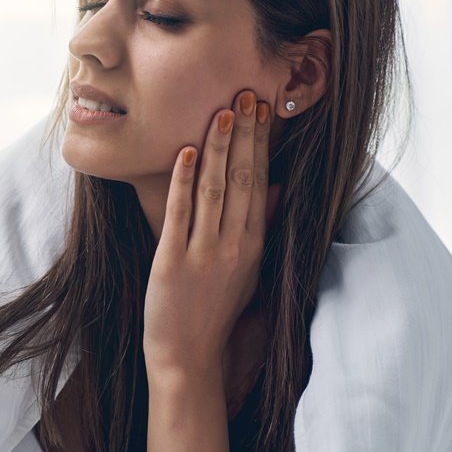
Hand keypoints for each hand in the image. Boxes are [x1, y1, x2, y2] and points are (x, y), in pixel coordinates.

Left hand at [143, 89, 279, 377]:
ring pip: (214, 190)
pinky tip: (186, 153)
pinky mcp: (172, 262)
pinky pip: (180, 214)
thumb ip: (261, 227)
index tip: (261, 111)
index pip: (259, 182)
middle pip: (241, 179)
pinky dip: (183, 182)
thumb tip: (279, 187)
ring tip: (221, 112)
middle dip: (243, 134)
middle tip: (244, 94)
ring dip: (217, 148)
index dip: (259, 144)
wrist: (188, 357)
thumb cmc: (215, 310)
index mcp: (253, 244)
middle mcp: (234, 245)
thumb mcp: (248, 269)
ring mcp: (204, 253)